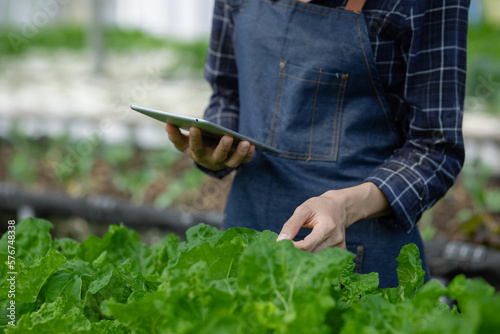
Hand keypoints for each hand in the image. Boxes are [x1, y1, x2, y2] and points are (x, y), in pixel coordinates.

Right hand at [165, 123, 254, 170]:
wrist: (208, 157)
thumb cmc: (195, 145)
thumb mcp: (184, 141)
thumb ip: (176, 134)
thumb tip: (167, 123)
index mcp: (197, 153)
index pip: (195, 147)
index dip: (194, 138)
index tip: (194, 126)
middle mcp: (211, 160)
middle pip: (218, 156)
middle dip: (223, 147)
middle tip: (228, 137)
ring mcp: (225, 162)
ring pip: (233, 161)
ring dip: (240, 153)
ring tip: (246, 142)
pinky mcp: (237, 161)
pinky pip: (245, 160)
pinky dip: (249, 155)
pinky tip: (253, 145)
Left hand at [277, 183, 391, 252]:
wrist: (338, 207)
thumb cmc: (319, 207)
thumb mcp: (303, 210)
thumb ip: (291, 225)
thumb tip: (280, 241)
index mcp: (327, 227)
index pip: (307, 246)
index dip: (292, 248)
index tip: (282, 245)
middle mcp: (336, 239)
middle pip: (312, 254)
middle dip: (297, 254)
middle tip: (285, 250)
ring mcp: (340, 246)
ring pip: (317, 259)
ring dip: (304, 257)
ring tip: (294, 251)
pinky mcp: (341, 251)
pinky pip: (324, 259)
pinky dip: (313, 257)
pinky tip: (306, 253)